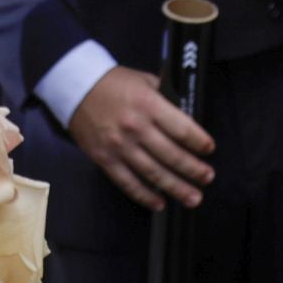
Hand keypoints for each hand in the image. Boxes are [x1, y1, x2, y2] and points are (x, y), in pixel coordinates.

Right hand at [68, 67, 214, 211]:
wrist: (74, 86)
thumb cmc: (111, 82)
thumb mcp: (143, 80)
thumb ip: (165, 96)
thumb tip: (186, 115)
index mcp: (148, 104)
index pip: (182, 129)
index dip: (199, 142)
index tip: (208, 149)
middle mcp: (135, 127)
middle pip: (172, 155)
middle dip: (194, 169)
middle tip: (207, 177)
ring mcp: (119, 145)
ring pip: (154, 174)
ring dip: (177, 188)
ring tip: (193, 197)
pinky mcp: (105, 158)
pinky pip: (128, 182)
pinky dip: (145, 196)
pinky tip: (159, 203)